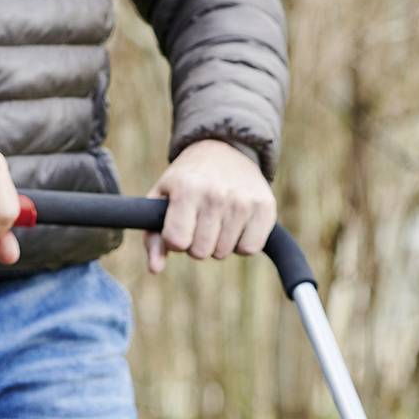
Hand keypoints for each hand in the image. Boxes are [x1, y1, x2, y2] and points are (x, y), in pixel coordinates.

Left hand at [146, 137, 276, 273]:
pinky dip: (241, 243)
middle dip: (196, 243)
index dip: (175, 240)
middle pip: (200, 252)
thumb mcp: (161, 198)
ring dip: (218, 243)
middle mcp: (216, 194)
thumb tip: (155, 269)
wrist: (224, 149)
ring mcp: (244, 201)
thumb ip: (153, 237)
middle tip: (199, 221)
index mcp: (187, 188)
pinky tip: (236, 224)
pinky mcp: (266, 207)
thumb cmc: (186, 180)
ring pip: (224, 253)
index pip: (177, 242)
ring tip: (217, 218)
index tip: (179, 225)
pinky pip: (249, 249)